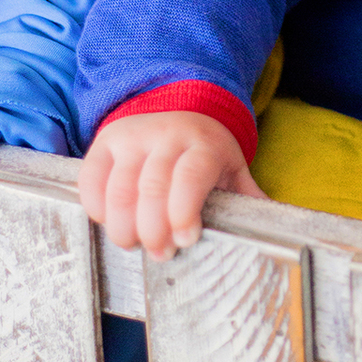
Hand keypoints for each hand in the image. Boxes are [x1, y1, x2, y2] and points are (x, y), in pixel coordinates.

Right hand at [79, 111, 264, 259]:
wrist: (180, 108)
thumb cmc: (206, 150)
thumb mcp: (232, 168)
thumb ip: (246, 197)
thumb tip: (269, 228)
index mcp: (204, 144)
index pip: (191, 176)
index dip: (183, 212)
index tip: (185, 240)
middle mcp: (168, 136)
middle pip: (153, 187)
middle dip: (153, 230)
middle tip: (159, 253)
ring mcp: (134, 137)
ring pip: (120, 187)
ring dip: (124, 226)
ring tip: (133, 244)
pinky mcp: (106, 141)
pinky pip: (92, 178)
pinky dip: (97, 207)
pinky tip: (108, 222)